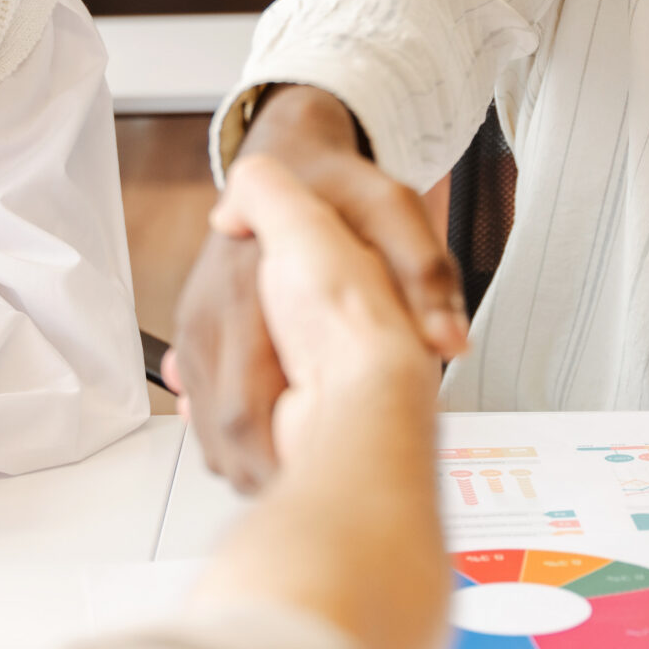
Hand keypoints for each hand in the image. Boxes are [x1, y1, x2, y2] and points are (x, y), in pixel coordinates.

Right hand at [208, 153, 437, 456]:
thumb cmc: (343, 188)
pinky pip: (205, 409)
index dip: (282, 461)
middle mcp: (212, 315)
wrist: (294, 158)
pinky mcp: (199, 339)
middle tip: (326, 490)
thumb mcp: (394, 212)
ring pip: (213, 429)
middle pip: (226, 432)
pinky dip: (239, 440)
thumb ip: (424, 274)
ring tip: (311, 474)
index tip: (327, 481)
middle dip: (274, 472)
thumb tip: (449, 342)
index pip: (244, 410)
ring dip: (256, 463)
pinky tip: (282, 443)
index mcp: (252, 289)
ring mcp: (199, 330)